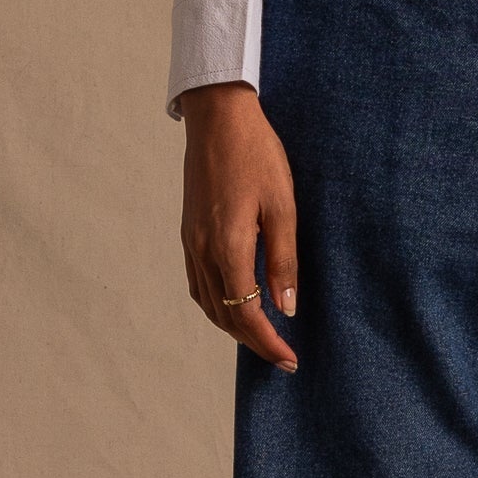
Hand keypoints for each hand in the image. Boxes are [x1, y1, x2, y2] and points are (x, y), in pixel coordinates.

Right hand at [180, 85, 299, 372]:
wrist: (217, 118)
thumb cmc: (257, 156)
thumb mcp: (283, 207)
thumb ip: (283, 261)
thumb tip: (287, 308)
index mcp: (228, 246)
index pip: (247, 313)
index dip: (268, 342)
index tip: (290, 359)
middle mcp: (203, 251)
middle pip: (225, 315)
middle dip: (253, 342)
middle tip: (282, 356)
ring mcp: (191, 242)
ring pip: (208, 304)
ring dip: (234, 327)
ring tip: (262, 338)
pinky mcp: (188, 233)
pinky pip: (198, 284)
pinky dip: (217, 305)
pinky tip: (235, 305)